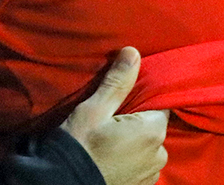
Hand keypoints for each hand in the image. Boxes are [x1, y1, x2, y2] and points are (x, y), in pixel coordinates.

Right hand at [61, 47, 169, 184]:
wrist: (62, 183)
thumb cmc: (80, 145)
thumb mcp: (95, 109)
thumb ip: (118, 81)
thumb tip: (133, 52)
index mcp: (154, 131)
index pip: (158, 104)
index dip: (141, 100)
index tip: (123, 101)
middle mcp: (160, 153)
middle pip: (153, 126)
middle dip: (137, 122)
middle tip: (111, 121)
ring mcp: (152, 173)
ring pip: (147, 147)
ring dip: (134, 143)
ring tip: (109, 141)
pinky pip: (141, 164)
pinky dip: (130, 159)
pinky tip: (111, 156)